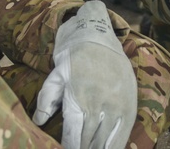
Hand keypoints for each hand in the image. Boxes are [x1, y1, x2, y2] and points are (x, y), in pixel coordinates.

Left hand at [33, 1, 135, 148]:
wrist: (98, 32)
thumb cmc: (73, 53)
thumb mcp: (56, 73)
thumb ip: (47, 99)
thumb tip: (39, 122)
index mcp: (78, 99)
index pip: (73, 137)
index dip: (68, 148)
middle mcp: (99, 105)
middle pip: (90, 142)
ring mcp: (116, 105)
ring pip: (107, 141)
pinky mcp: (130, 103)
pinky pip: (124, 132)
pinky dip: (116, 145)